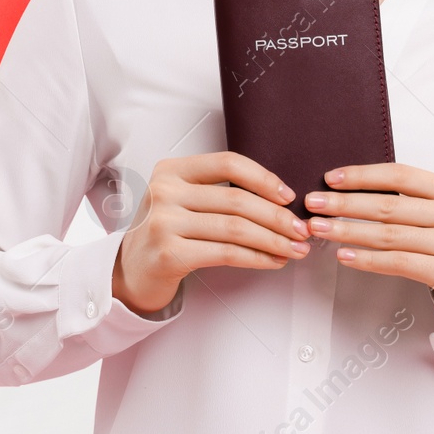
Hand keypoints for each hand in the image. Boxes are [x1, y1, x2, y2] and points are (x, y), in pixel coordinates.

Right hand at [112, 151, 312, 314]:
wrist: (131, 270)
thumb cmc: (165, 233)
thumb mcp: (181, 199)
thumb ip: (217, 191)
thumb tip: (278, 199)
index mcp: (171, 170)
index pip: (227, 164)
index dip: (263, 178)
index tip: (288, 196)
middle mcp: (164, 191)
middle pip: (236, 199)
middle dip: (277, 216)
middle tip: (302, 230)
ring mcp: (164, 222)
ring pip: (235, 228)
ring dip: (274, 240)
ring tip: (296, 248)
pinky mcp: (169, 253)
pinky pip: (226, 253)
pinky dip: (257, 258)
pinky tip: (274, 261)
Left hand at [304, 163, 433, 329]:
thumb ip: (408, 199)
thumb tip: (350, 188)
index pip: (400, 175)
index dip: (363, 175)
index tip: (330, 179)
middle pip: (389, 205)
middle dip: (345, 204)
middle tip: (313, 204)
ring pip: (390, 235)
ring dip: (348, 231)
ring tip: (318, 229)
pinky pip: (399, 263)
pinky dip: (367, 259)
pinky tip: (344, 255)